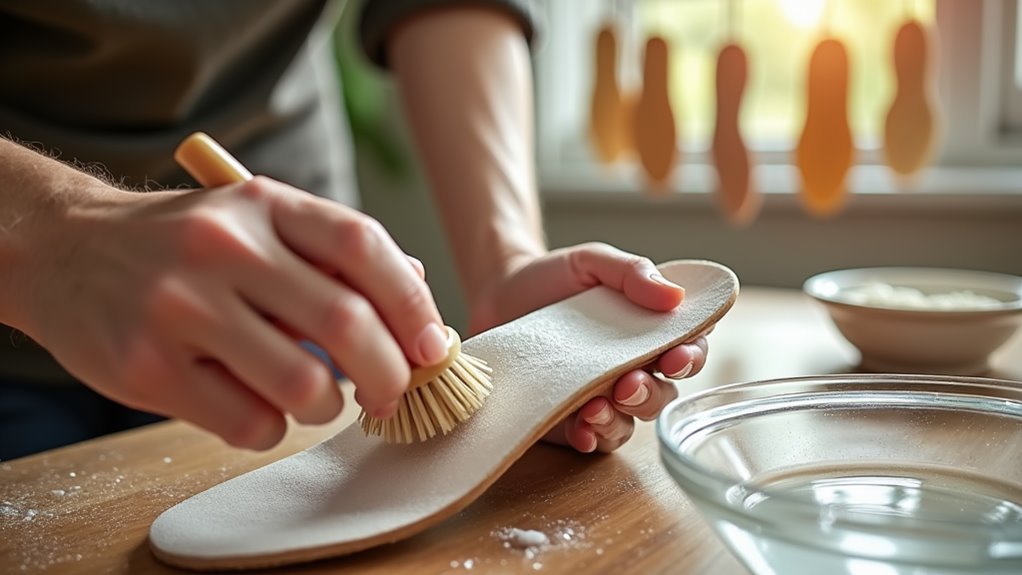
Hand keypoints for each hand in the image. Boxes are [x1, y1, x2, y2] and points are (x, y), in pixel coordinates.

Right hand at [24, 177, 447, 448]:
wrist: (64, 251)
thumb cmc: (183, 244)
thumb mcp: (257, 220)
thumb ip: (333, 251)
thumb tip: (417, 292)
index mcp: (263, 205)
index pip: (363, 246)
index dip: (413, 305)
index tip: (432, 347)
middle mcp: (224, 247)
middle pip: (346, 322)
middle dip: (388, 374)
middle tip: (391, 394)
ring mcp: (181, 307)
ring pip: (301, 383)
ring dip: (325, 407)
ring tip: (313, 398)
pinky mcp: (147, 366)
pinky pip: (248, 423)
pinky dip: (270, 429)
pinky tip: (254, 407)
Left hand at [468, 242, 709, 452]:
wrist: (497, 295)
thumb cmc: (553, 277)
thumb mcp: (593, 262)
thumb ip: (632, 273)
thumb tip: (676, 295)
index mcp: (649, 331)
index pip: (688, 348)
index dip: (692, 356)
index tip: (677, 356)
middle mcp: (633, 368)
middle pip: (663, 394)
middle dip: (651, 394)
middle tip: (628, 385)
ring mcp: (603, 397)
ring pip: (630, 422)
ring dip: (620, 420)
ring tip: (596, 408)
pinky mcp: (570, 419)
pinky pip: (592, 439)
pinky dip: (591, 438)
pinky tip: (581, 429)